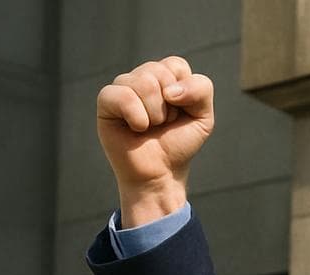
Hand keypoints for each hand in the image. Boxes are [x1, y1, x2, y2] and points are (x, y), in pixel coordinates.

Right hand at [96, 56, 214, 225]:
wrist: (160, 173)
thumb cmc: (178, 145)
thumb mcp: (203, 118)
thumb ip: (201, 89)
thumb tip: (169, 90)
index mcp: (164, 77)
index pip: (176, 65)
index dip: (185, 92)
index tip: (179, 113)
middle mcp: (141, 78)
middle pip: (159, 72)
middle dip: (169, 106)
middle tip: (163, 123)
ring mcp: (122, 88)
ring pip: (144, 82)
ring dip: (155, 114)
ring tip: (149, 127)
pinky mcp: (106, 101)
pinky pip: (123, 96)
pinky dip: (137, 117)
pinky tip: (136, 129)